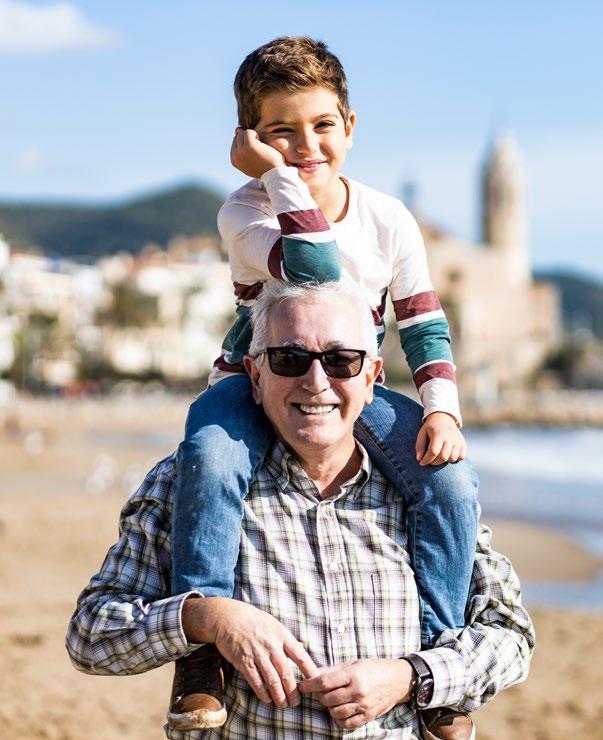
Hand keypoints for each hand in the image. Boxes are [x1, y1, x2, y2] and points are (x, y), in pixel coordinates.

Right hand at [182, 597, 316, 706]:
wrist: (228, 617)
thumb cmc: (253, 620)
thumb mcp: (273, 624)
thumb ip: (286, 639)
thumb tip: (301, 648)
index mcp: (281, 634)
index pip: (300, 656)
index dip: (309, 671)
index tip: (316, 682)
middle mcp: (271, 645)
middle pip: (287, 673)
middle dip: (293, 691)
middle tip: (296, 702)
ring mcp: (257, 653)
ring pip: (272, 681)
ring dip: (279, 696)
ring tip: (283, 705)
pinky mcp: (244, 661)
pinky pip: (256, 681)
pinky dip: (263, 693)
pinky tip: (267, 699)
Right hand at [230, 127, 284, 177]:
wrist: (275, 174)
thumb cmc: (265, 165)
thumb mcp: (251, 157)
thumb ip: (242, 145)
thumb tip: (236, 129)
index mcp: (234, 161)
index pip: (235, 142)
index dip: (246, 142)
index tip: (255, 153)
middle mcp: (235, 156)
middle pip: (238, 136)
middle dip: (248, 139)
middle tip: (259, 150)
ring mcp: (241, 151)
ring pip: (242, 133)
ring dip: (252, 137)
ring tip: (260, 148)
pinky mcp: (248, 146)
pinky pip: (248, 132)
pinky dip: (256, 135)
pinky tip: (262, 144)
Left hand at [299, 658, 413, 729]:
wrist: (398, 680)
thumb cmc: (374, 668)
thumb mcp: (353, 663)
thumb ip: (332, 670)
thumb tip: (312, 673)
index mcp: (353, 674)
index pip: (325, 681)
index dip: (310, 684)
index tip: (302, 685)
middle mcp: (358, 691)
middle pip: (328, 698)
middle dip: (319, 695)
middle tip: (320, 691)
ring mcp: (363, 706)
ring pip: (335, 712)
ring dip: (329, 707)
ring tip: (332, 699)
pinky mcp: (367, 717)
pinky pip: (346, 723)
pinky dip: (338, 718)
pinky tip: (339, 710)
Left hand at [415, 411, 466, 465]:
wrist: (444, 417)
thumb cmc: (431, 427)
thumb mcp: (422, 433)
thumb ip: (419, 446)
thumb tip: (419, 459)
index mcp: (438, 433)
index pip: (433, 452)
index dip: (427, 460)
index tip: (422, 462)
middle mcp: (449, 437)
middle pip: (443, 457)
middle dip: (434, 462)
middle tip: (430, 460)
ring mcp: (458, 440)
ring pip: (453, 458)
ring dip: (444, 461)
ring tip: (438, 457)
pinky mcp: (463, 443)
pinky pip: (461, 457)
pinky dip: (455, 459)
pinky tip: (448, 455)